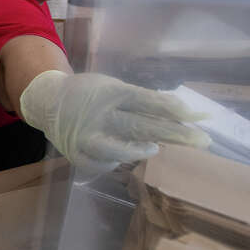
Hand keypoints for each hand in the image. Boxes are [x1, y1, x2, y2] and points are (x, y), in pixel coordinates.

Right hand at [20, 71, 209, 172]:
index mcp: (109, 93)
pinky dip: (119, 159)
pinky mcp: (79, 155)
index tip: (199, 116)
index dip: (172, 109)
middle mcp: (98, 115)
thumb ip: (140, 100)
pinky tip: (124, 153)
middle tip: (203, 141)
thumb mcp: (112, 86)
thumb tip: (178, 114)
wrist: (47, 102)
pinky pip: (106, 163)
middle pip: (141, 127)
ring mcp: (87, 138)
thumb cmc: (88, 93)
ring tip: (156, 149)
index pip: (146, 101)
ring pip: (121, 150)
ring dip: (142, 150)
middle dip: (174, 134)